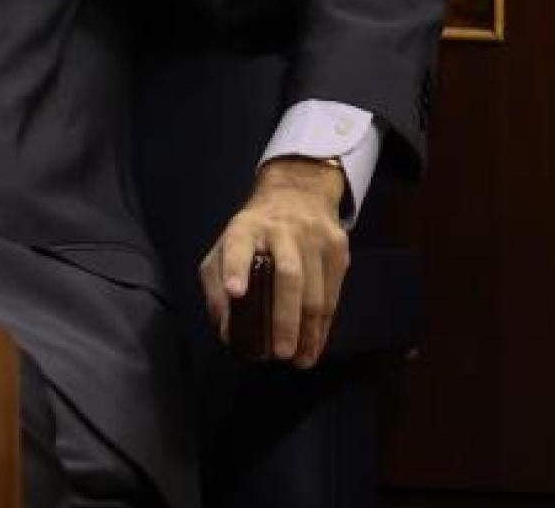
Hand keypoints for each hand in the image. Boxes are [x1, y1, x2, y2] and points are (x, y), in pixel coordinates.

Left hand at [198, 156, 349, 367]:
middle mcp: (281, 230)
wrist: (298, 194)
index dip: (236, 269)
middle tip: (279, 353)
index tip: (235, 292)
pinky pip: (333, 294)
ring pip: (316, 290)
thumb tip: (225, 330)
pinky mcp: (338, 248)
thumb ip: (215, 283)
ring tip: (299, 359)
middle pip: (288, 275)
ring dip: (308, 331)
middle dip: (285, 318)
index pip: (238, 246)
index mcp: (246, 228)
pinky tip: (314, 344)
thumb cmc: (254, 231)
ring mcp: (315, 238)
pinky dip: (323, 325)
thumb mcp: (225, 245)